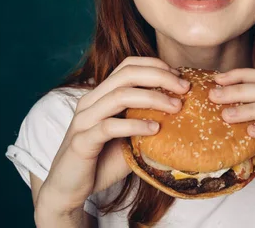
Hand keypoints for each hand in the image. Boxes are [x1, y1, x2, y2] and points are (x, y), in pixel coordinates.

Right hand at [37, 57, 188, 213]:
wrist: (69, 189)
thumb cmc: (102, 161)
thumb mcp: (131, 137)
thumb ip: (148, 122)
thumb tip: (182, 113)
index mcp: (101, 95)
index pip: (128, 65)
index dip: (155, 65)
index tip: (180, 76)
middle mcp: (90, 101)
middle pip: (127, 74)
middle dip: (160, 77)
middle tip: (185, 88)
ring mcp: (84, 120)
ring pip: (119, 96)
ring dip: (153, 98)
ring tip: (176, 107)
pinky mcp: (81, 142)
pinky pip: (110, 127)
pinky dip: (135, 125)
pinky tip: (155, 130)